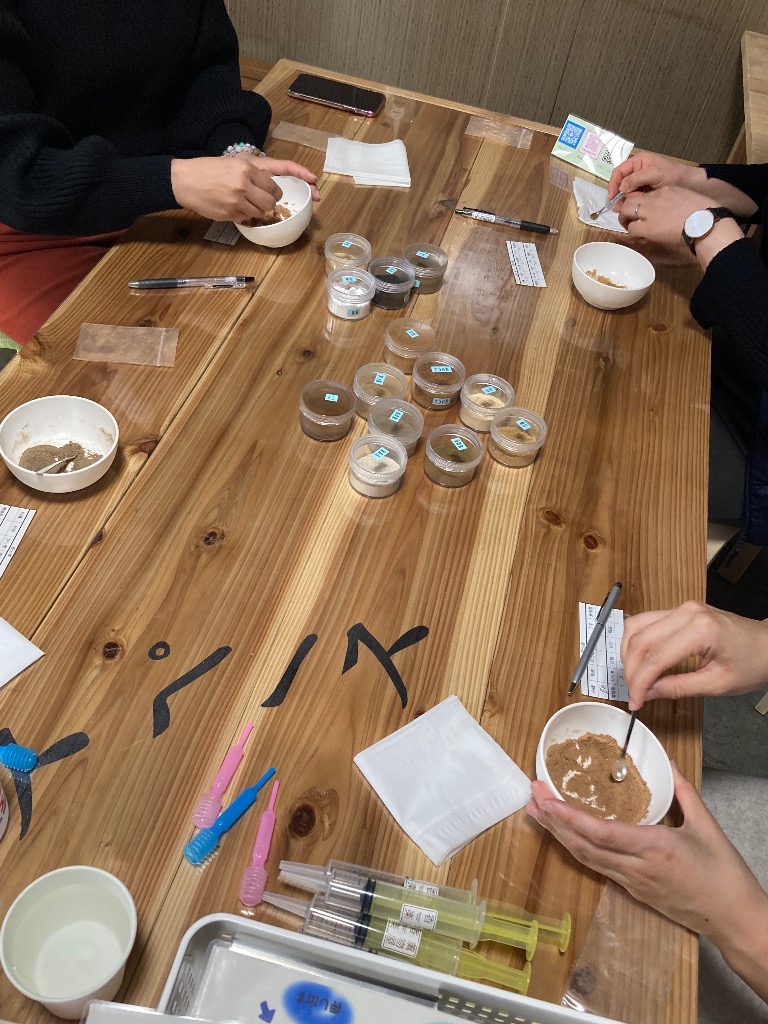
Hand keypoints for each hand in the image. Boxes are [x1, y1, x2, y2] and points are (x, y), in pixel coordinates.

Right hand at [170, 156, 318, 222]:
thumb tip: (274, 188)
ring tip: (242, 200)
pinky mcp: (232, 213)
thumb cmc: (210, 169)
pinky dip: (245, 215)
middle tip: (259, 196)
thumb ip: (256, 173)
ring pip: (263, 211)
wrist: (185, 180)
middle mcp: (245, 183)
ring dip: (258, 209)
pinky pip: (249, 218)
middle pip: (273, 199)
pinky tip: (233, 205)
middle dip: (270, 200)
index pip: (280, 172)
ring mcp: (238, 200)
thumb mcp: (234, 163)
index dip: (301, 176)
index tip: (314, 183)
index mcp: (248, 167)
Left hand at [527, 767, 767, 944]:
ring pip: (586, 858)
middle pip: (583, 846)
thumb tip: (666, 762)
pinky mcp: (633, 891)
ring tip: (537, 812)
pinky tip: (564, 835)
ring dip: (559, 835)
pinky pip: (598, 867)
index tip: (546, 799)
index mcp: (654, 848)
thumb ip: (683, 790)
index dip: (569, 817)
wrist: (734, 920)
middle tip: (531, 795)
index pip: (601, 833)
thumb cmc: (724, 874)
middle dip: (553, 821)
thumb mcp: (706, 825)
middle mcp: (636, 868)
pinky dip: (576, 848)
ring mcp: (632, 882)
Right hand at [608, 151, 699, 200]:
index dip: (613, 183)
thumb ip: (637, 178)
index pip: (619, 171)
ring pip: (626, 192)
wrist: (691, 185)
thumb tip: (622, 188)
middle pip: (621, 182)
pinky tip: (632, 209)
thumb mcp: (655, 174)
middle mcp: (637, 171)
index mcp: (639, 162)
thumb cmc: (675, 175)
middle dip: (618, 194)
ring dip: (624, 201)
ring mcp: (641, 182)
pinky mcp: (645, 191)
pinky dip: (632, 203)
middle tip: (617, 208)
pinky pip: (634, 197)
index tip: (612, 197)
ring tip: (622, 211)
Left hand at [617, 185, 711, 246]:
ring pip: (626, 212)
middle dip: (625, 208)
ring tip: (630, 227)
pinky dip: (632, 233)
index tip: (640, 209)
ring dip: (626, 220)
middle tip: (627, 217)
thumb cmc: (702, 213)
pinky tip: (639, 237)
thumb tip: (667, 209)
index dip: (640, 202)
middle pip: (630, 199)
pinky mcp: (648, 227)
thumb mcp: (686, 198)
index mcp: (665, 190)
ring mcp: (649, 212)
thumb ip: (673, 200)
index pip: (645, 193)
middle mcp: (654, 198)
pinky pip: (632, 229)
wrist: (704, 222)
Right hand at [621, 601, 767, 709]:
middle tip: (633, 694)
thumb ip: (678, 687)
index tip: (635, 702)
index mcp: (700, 630)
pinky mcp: (679, 609)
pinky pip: (646, 621)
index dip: (639, 682)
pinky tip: (640, 660)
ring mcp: (681, 607)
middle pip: (640, 640)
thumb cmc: (752, 663)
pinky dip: (637, 642)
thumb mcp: (717, 684)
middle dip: (631, 670)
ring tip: (634, 678)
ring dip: (629, 654)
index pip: (655, 657)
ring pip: (636, 626)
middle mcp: (686, 612)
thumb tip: (647, 693)